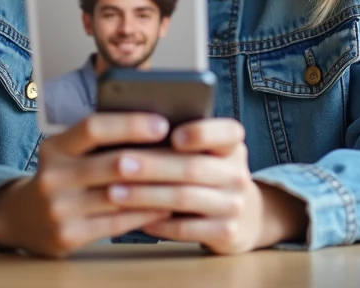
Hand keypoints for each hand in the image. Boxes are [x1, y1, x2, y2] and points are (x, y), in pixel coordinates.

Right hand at [0, 112, 173, 257]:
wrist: (21, 218)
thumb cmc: (61, 177)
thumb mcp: (68, 152)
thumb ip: (100, 141)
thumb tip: (156, 126)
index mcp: (55, 147)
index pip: (93, 127)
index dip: (129, 124)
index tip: (162, 123)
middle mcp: (53, 176)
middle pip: (112, 163)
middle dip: (154, 158)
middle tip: (185, 155)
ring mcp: (58, 209)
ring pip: (119, 196)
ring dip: (156, 188)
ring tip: (183, 179)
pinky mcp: (67, 236)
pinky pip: (117, 223)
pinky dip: (145, 213)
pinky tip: (165, 206)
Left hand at [106, 118, 307, 253]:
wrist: (245, 217)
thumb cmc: (209, 175)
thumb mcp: (207, 153)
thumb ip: (180, 140)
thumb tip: (130, 127)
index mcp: (231, 146)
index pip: (227, 133)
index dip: (201, 133)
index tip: (173, 135)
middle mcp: (237, 174)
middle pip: (193, 168)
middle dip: (152, 166)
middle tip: (119, 164)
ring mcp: (233, 205)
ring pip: (185, 199)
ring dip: (146, 196)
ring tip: (115, 192)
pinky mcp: (226, 233)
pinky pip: (185, 229)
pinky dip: (157, 223)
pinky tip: (135, 216)